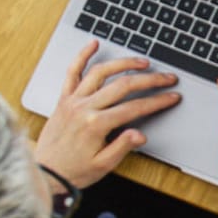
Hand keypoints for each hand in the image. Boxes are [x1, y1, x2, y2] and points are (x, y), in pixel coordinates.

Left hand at [35, 40, 180, 187]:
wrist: (45, 173)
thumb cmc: (74, 171)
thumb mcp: (104, 165)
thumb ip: (122, 147)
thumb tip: (140, 134)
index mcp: (96, 125)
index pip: (135, 107)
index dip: (158, 101)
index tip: (172, 97)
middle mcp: (84, 108)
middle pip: (123, 85)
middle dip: (150, 80)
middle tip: (167, 77)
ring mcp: (73, 100)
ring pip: (101, 72)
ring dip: (123, 63)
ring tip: (142, 62)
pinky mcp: (63, 99)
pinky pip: (72, 72)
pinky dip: (82, 56)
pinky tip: (93, 44)